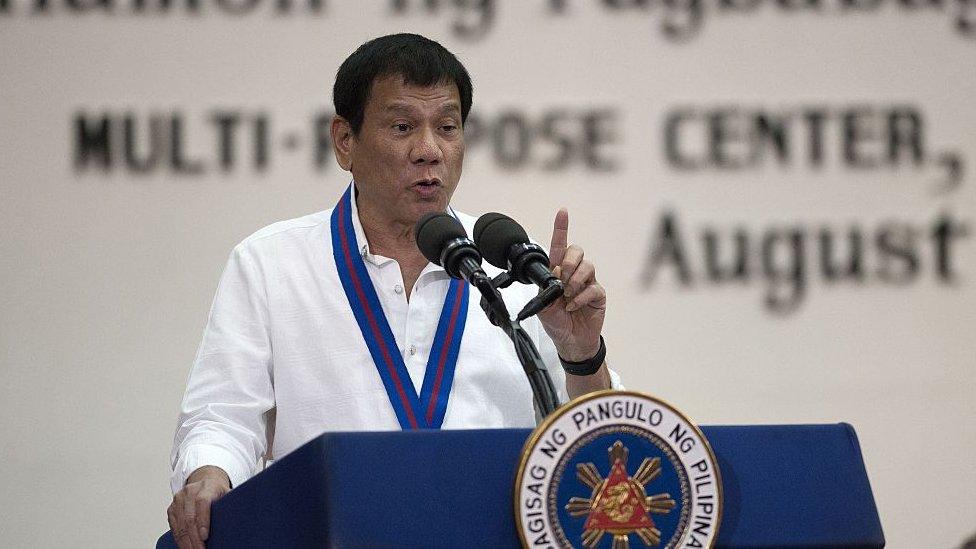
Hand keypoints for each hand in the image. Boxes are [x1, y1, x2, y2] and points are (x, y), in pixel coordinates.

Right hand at [167, 466, 230, 548]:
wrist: (205, 481)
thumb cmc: (218, 491)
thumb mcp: (228, 494)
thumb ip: (232, 504)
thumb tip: (242, 519)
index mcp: (207, 486)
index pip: (202, 502)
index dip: (203, 520)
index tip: (205, 536)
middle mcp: (190, 491)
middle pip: (190, 518)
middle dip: (195, 538)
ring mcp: (179, 499)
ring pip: (180, 525)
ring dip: (186, 542)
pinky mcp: (172, 508)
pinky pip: (174, 527)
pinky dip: (180, 539)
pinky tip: (186, 546)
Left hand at [537, 208, 605, 361]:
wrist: (570, 341)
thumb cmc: (556, 322)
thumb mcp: (543, 307)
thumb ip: (547, 289)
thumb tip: (556, 275)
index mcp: (557, 273)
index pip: (559, 247)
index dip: (561, 228)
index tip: (562, 212)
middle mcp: (573, 274)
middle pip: (576, 251)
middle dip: (568, 262)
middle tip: (562, 279)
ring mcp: (587, 283)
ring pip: (587, 266)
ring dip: (574, 281)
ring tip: (568, 296)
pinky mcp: (598, 294)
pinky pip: (593, 287)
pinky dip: (581, 297)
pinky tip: (573, 305)